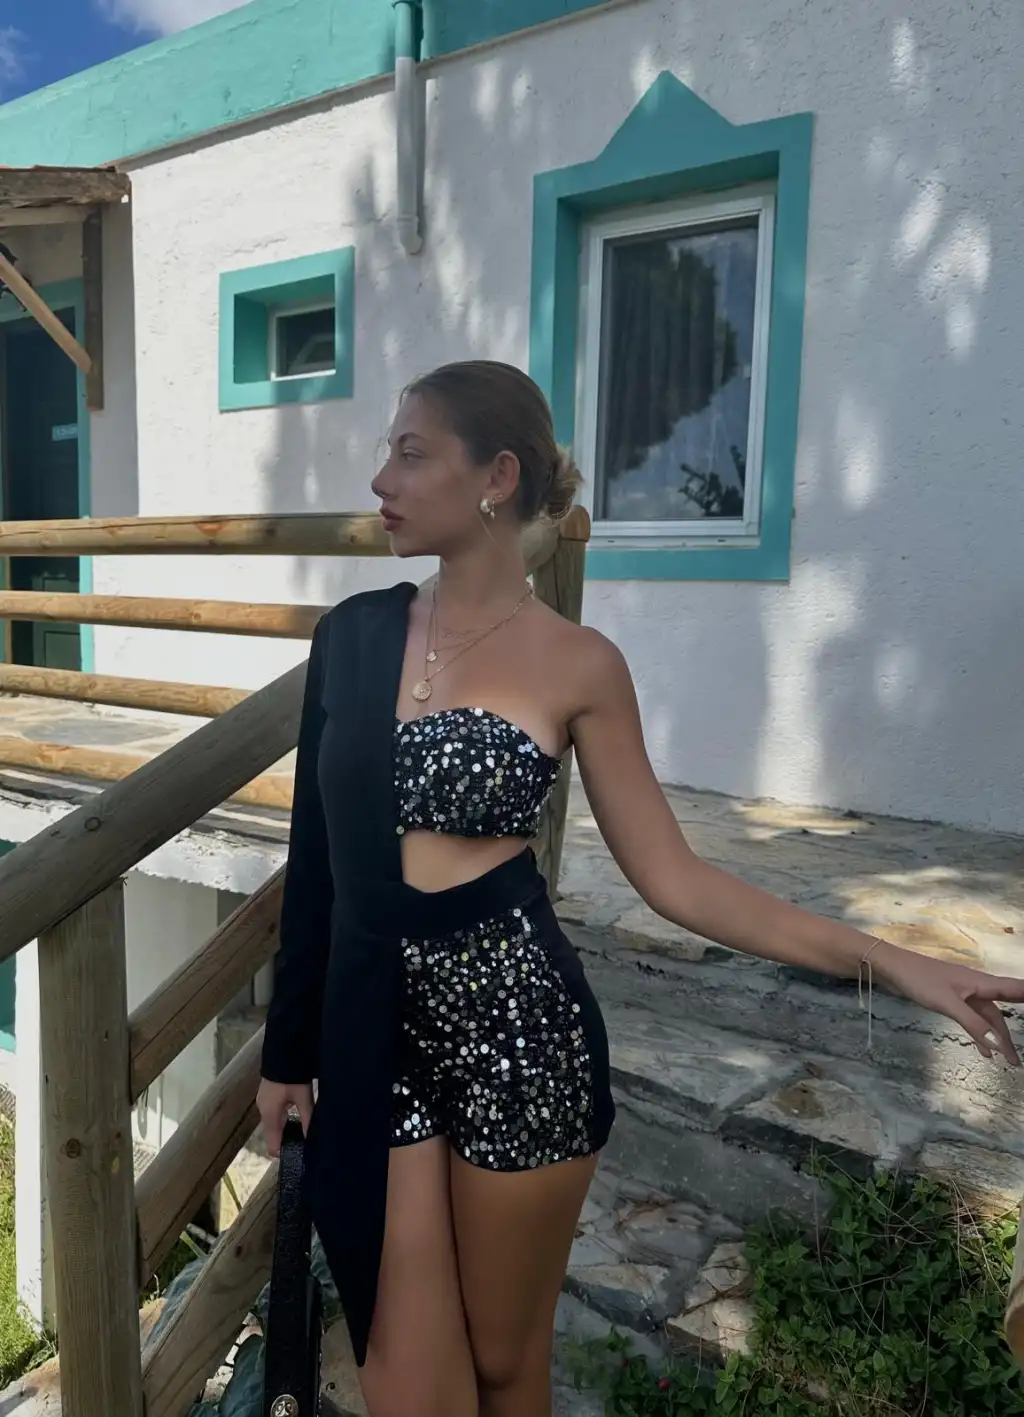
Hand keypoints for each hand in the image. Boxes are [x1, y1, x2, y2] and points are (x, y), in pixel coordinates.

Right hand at [257, 1077, 314, 1157]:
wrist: (282, 1051)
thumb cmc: (292, 1075)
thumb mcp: (303, 1097)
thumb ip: (308, 1118)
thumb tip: (312, 1139)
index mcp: (270, 1115)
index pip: (272, 1145)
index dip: (284, 1154)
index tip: (299, 1156)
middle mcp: (263, 1111)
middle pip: (273, 1135)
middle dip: (287, 1142)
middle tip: (305, 1144)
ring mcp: (263, 1102)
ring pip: (274, 1124)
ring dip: (286, 1129)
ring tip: (304, 1131)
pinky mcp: (266, 1095)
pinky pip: (274, 1114)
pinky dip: (283, 1119)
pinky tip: (297, 1116)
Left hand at [873, 942, 1022, 1064]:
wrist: (892, 967)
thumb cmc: (919, 979)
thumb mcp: (947, 1003)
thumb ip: (972, 1023)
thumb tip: (998, 1044)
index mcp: (981, 983)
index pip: (1017, 990)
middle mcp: (977, 987)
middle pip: (1002, 1012)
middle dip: (1012, 1033)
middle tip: (1017, 1059)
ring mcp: (964, 993)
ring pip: (987, 1018)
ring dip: (996, 1037)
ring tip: (1007, 1060)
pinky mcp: (951, 999)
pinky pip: (973, 1019)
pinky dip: (980, 1033)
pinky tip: (984, 1049)